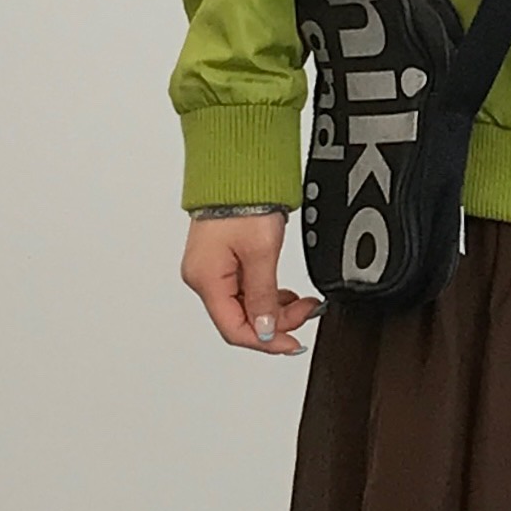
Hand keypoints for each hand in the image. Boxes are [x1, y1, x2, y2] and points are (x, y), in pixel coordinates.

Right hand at [181, 211, 321, 356]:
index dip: (266, 341)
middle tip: (306, 312)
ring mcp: (212, 268)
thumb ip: (264, 295)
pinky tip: (285, 293)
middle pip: (240, 319)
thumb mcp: (262, 252)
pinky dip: (267, 294)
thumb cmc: (243, 200)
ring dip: (274, 308)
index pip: (234, 329)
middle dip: (276, 322)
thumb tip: (265, 329)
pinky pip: (244, 289)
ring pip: (245, 305)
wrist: (238, 167)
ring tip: (301, 302)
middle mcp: (203, 277)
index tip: (293, 343)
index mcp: (207, 279)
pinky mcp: (222, 260)